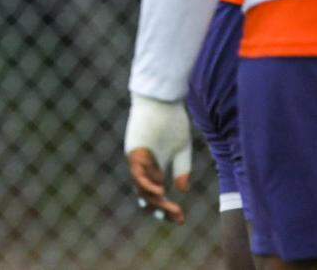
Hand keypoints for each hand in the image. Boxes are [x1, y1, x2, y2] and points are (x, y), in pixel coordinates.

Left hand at [123, 93, 191, 224]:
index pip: (154, 191)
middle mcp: (142, 164)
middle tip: (179, 218)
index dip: (165, 206)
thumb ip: (181, 168)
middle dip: (162, 208)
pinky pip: (138, 169)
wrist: (163, 98)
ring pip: (140, 185)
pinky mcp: (135, 148)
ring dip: (154, 199)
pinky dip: (146, 181)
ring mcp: (137, 157)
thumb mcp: (181, 148)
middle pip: (146, 193)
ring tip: (169, 209)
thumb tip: (180, 190)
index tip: (181, 218)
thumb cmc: (172, 120)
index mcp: (153, 164)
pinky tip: (159, 189)